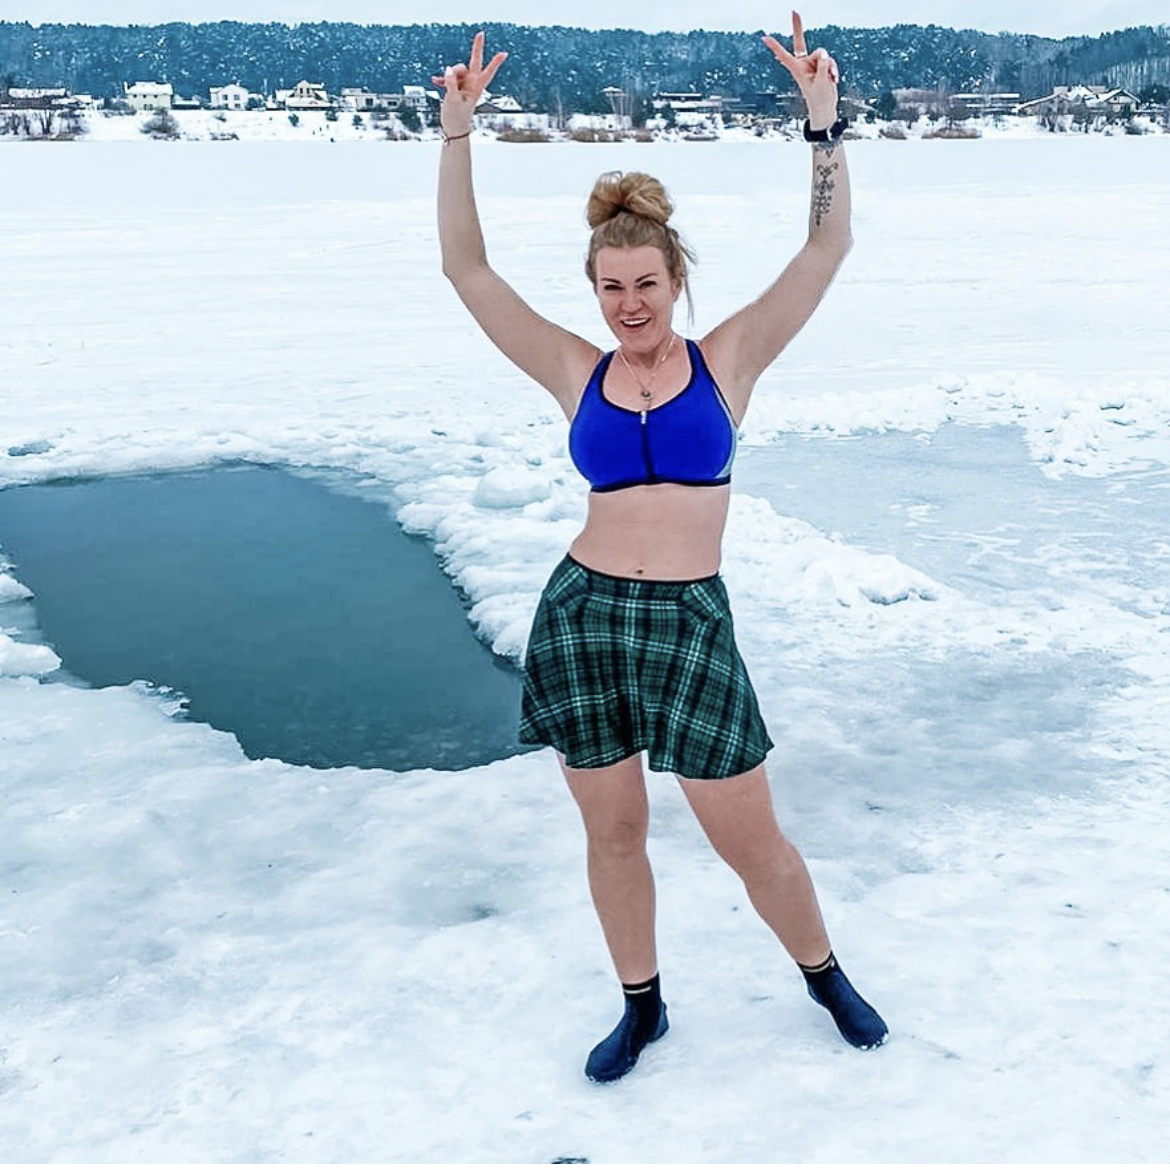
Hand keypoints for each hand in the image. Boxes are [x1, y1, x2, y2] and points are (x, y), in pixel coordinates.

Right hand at [431, 31, 507, 136]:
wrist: (453, 129)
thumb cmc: (457, 118)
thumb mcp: (453, 100)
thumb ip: (451, 82)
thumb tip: (448, 68)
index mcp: (476, 88)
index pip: (487, 72)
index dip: (495, 62)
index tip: (504, 53)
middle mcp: (471, 84)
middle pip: (474, 62)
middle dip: (477, 48)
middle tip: (480, 34)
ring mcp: (463, 84)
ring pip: (457, 69)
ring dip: (449, 74)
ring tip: (443, 84)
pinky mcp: (455, 87)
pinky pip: (448, 77)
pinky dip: (442, 79)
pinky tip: (435, 81)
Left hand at [762, 10, 839, 129]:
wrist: (825, 107)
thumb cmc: (819, 98)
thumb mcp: (821, 82)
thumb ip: (822, 65)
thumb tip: (823, 51)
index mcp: (796, 70)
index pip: (784, 55)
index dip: (775, 46)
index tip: (764, 37)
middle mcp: (803, 64)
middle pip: (801, 42)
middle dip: (798, 27)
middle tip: (794, 11)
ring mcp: (812, 63)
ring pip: (823, 54)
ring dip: (829, 67)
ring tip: (828, 80)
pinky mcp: (821, 65)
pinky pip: (829, 60)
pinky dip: (833, 69)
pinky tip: (833, 80)